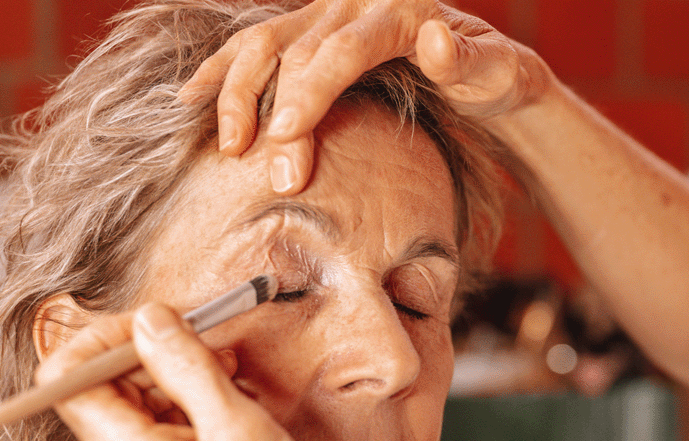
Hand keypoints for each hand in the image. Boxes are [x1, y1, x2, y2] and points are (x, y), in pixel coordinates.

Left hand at [37, 303, 354, 440]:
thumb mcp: (238, 426)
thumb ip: (185, 365)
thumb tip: (150, 319)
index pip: (66, 375)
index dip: (106, 336)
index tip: (160, 323)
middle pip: (100, 390)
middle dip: (151, 356)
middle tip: (213, 347)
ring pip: (131, 411)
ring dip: (175, 384)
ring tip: (233, 384)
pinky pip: (152, 439)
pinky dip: (185, 414)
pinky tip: (230, 415)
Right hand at [178, 0, 546, 193]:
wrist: (487, 65)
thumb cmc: (493, 73)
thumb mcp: (498, 70)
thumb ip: (469, 60)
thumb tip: (436, 40)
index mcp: (397, 9)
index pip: (341, 49)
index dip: (310, 92)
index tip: (286, 137)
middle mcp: (353, 4)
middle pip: (295, 51)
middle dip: (275, 113)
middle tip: (274, 174)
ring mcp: (326, 13)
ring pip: (264, 43)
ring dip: (237, 92)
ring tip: (228, 146)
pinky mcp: (310, 30)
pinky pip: (255, 44)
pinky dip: (222, 71)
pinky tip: (191, 100)